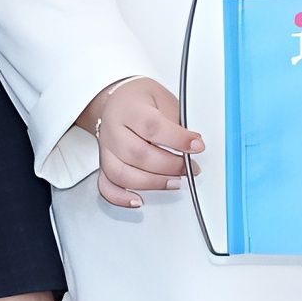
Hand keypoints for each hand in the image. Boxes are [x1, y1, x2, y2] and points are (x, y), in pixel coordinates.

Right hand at [78, 77, 200, 209]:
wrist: (118, 101)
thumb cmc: (141, 100)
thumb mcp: (163, 100)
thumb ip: (176, 121)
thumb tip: (193, 145)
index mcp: (129, 109)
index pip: (152, 126)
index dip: (177, 139)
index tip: (197, 145)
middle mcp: (113, 130)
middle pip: (138, 154)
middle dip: (169, 166)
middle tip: (189, 167)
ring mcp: (106, 150)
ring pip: (122, 174)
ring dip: (152, 183)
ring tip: (174, 182)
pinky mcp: (104, 165)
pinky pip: (106, 186)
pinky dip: (120, 198)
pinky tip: (138, 200)